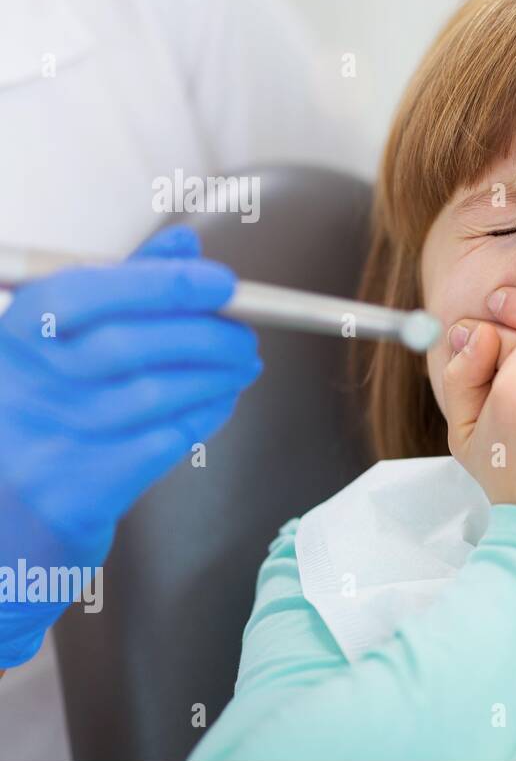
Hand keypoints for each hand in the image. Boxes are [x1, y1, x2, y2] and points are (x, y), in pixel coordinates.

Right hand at [0, 226, 261, 666]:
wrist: (11, 520)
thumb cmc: (49, 408)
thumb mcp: (64, 343)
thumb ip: (122, 286)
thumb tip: (186, 241)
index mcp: (12, 335)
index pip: (86, 291)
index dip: (163, 283)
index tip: (224, 282)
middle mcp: (19, 386)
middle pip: (130, 345)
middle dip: (207, 335)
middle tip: (246, 337)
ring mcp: (44, 442)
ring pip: (156, 395)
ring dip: (217, 376)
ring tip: (242, 366)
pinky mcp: (78, 494)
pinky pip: (165, 441)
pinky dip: (205, 414)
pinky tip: (220, 402)